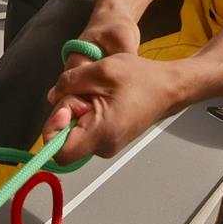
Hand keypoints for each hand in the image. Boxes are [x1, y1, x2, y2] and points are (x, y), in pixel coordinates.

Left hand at [43, 54, 177, 161]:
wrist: (169, 87)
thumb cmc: (142, 79)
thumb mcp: (101, 70)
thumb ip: (70, 82)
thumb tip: (53, 96)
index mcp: (102, 134)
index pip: (60, 153)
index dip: (53, 129)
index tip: (64, 104)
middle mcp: (104, 147)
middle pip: (66, 138)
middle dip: (68, 110)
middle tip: (87, 89)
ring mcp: (108, 144)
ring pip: (76, 131)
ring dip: (78, 108)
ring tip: (99, 90)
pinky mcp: (110, 138)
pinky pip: (87, 128)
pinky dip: (88, 111)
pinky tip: (103, 96)